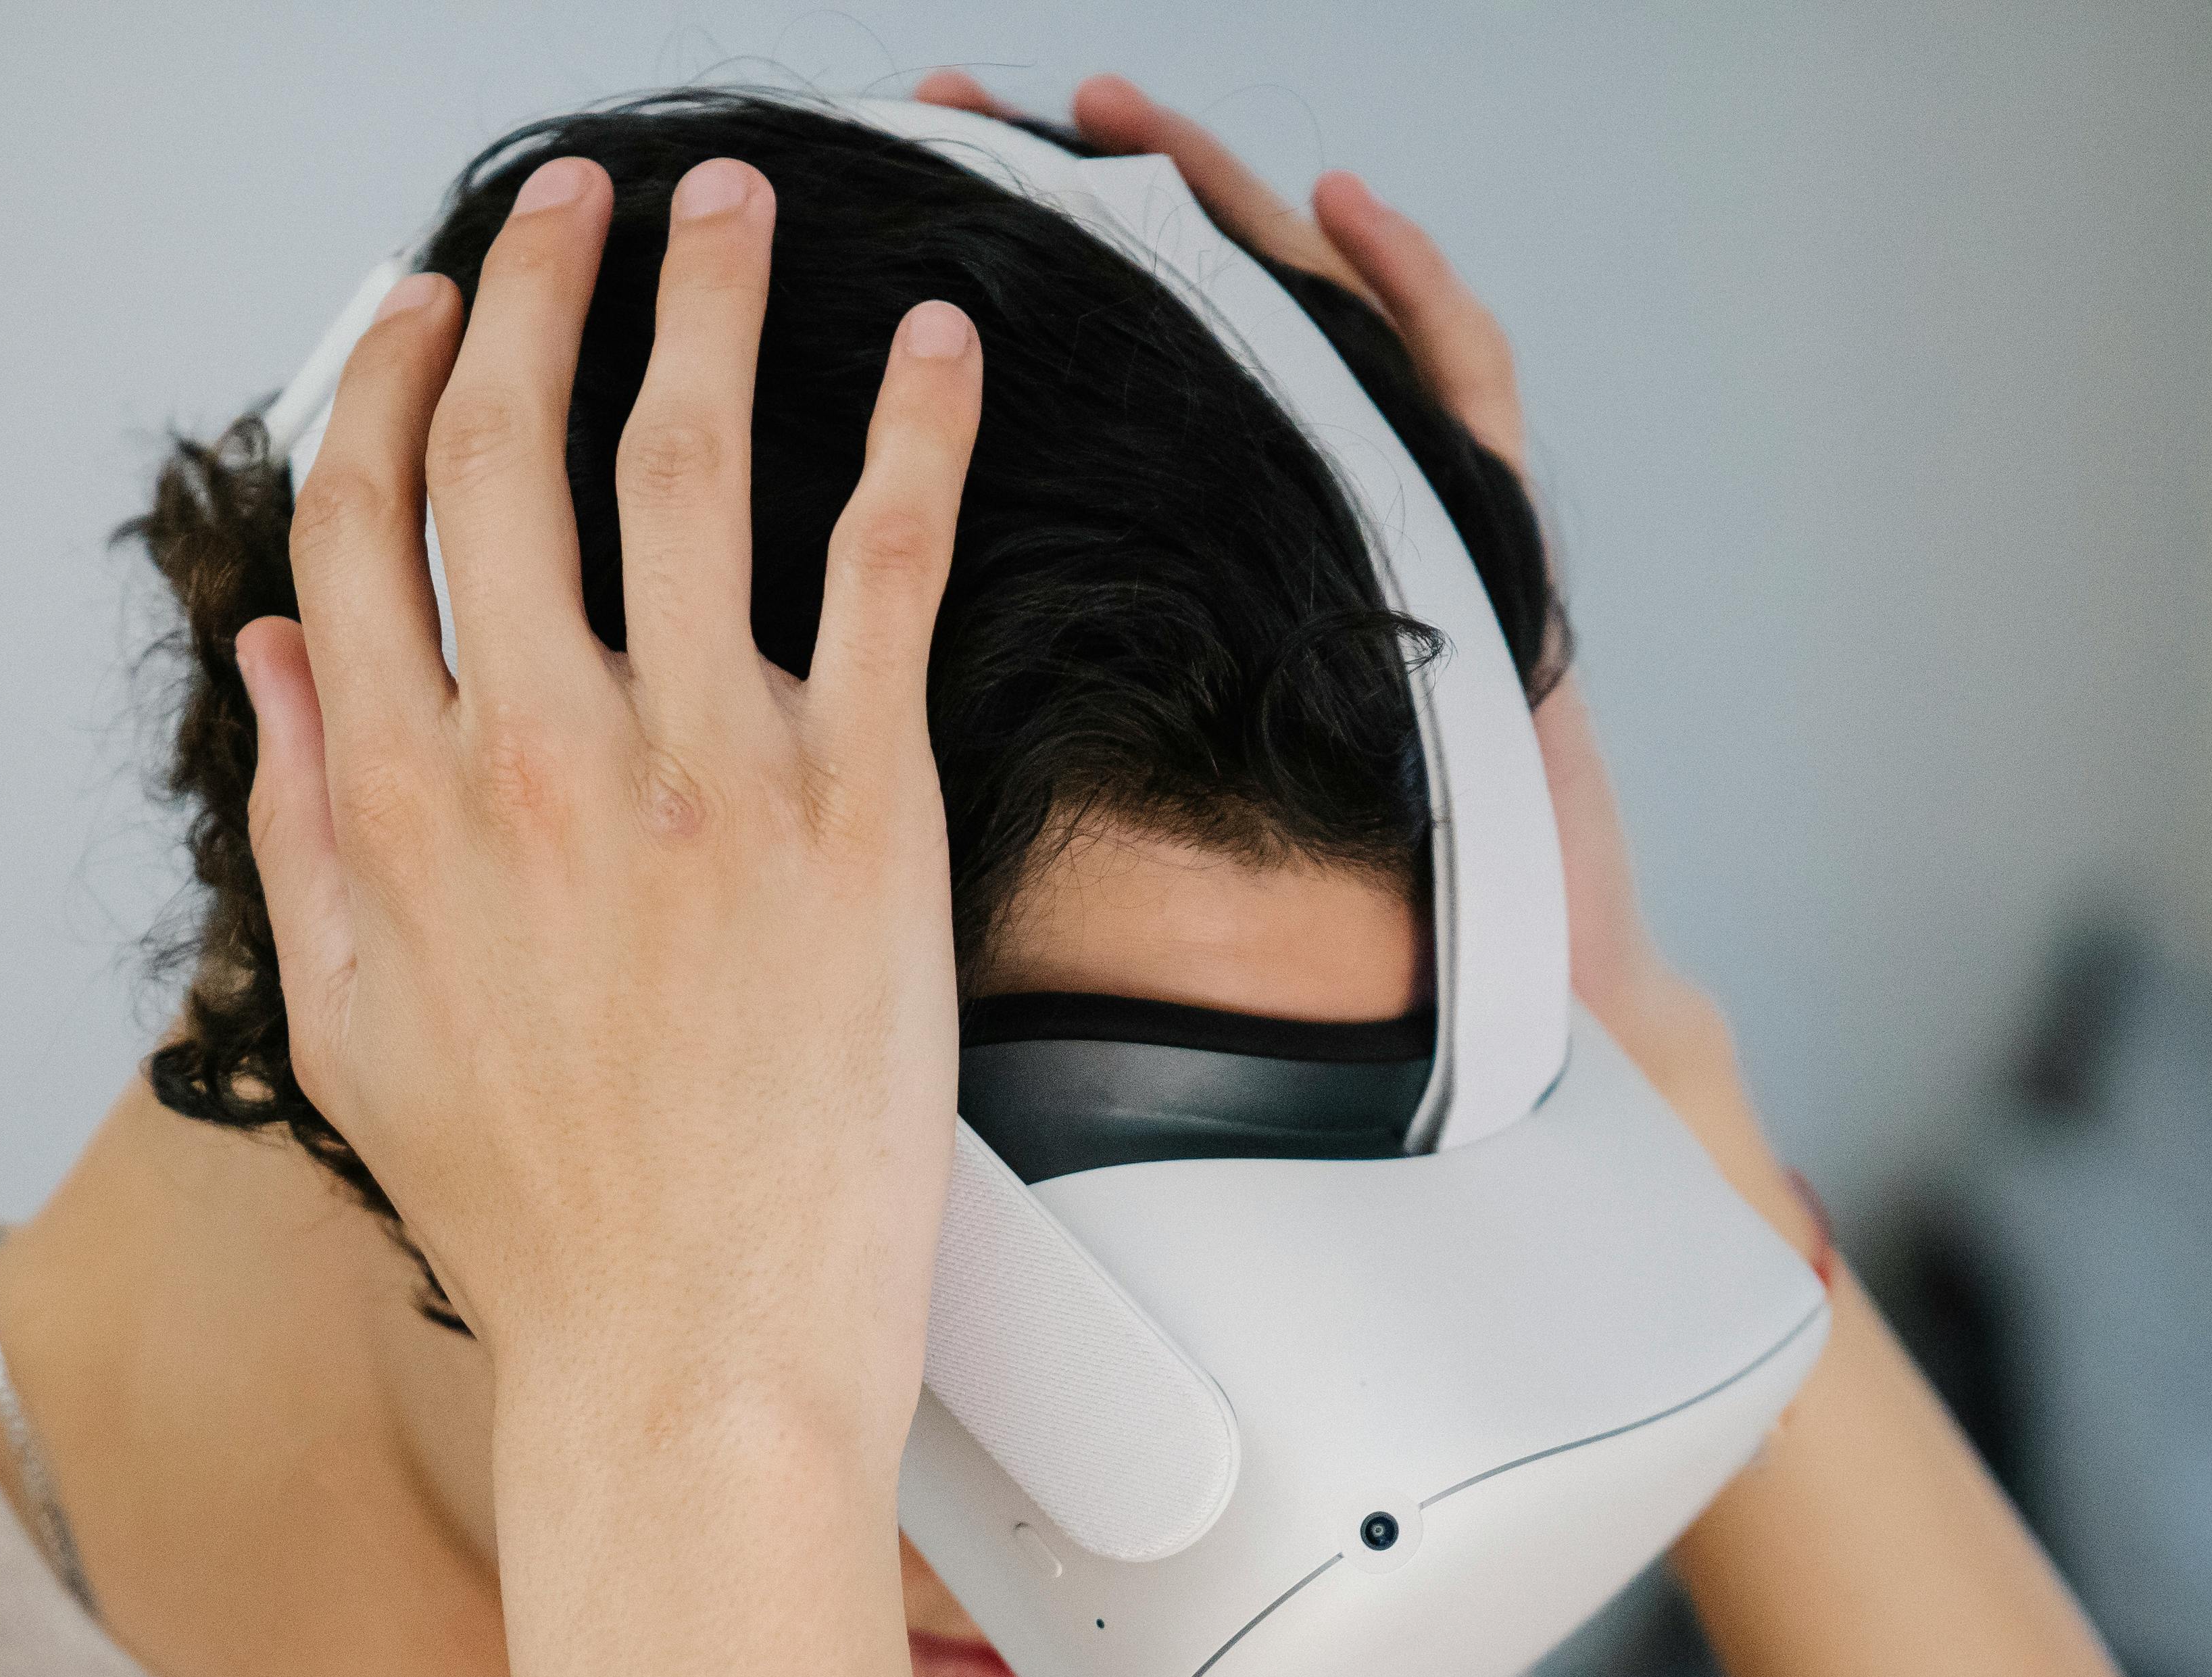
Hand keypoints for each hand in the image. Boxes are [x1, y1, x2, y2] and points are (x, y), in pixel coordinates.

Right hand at [236, 156, 985, 1463]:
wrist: (689, 1361)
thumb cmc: (534, 1225)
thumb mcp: (349, 1030)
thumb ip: (302, 821)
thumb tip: (278, 650)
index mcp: (399, 803)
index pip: (366, 518)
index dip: (392, 381)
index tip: (427, 306)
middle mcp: (535, 757)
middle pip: (517, 447)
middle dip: (541, 287)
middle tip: (579, 202)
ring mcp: (699, 771)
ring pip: (691, 459)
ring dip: (709, 299)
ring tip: (730, 204)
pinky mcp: (856, 809)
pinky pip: (887, 563)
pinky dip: (916, 433)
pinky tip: (939, 343)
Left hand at [918, 71, 1756, 1138]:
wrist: (1411, 1031)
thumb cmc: (1227, 966)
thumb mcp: (1034, 858)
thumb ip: (906, 779)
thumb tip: (730, 738)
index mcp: (1137, 593)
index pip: (1028, 416)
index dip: (938, 324)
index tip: (845, 226)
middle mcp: (1245, 541)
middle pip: (1144, 331)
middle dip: (1048, 214)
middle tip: (948, 112)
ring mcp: (1365, 528)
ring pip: (1287, 323)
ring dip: (1209, 207)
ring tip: (1110, 110)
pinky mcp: (1481, 547)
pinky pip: (1457, 388)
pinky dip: (1410, 291)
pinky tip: (1346, 206)